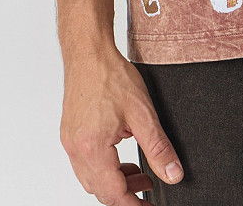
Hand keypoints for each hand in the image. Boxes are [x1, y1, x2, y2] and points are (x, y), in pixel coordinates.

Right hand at [60, 45, 184, 203]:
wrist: (89, 52)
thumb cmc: (110, 76)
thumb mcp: (143, 113)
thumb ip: (158, 147)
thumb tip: (173, 174)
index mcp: (93, 149)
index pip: (113, 194)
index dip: (133, 204)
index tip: (149, 204)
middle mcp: (77, 150)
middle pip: (100, 190)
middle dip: (126, 193)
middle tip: (149, 185)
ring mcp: (70, 142)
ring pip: (91, 179)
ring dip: (114, 181)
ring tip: (138, 170)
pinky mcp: (70, 134)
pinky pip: (85, 163)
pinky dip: (104, 166)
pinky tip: (120, 153)